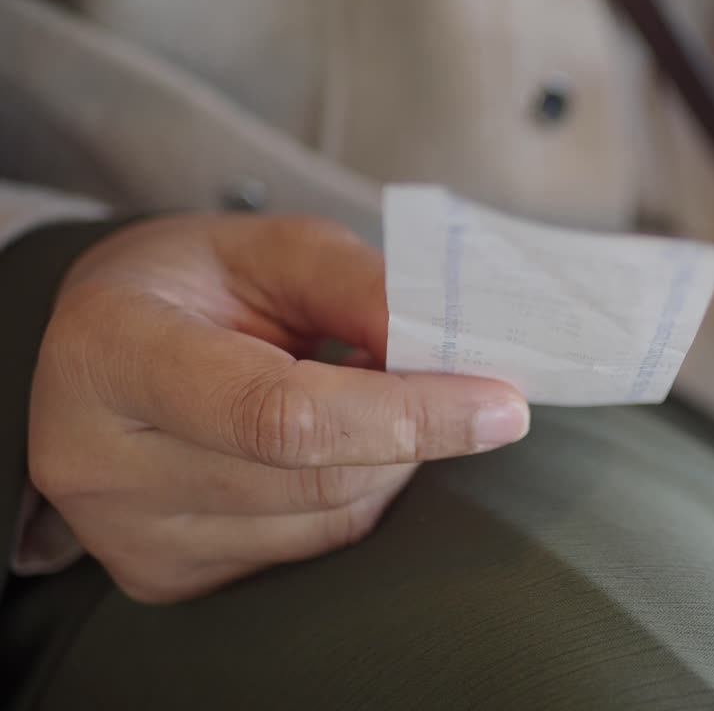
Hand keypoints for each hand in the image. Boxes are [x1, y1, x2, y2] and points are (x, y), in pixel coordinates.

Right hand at [29, 215, 528, 602]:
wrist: (99, 349)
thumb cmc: (187, 285)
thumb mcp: (267, 248)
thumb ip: (357, 284)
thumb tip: (448, 348)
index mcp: (111, 352)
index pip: (281, 413)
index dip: (407, 413)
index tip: (502, 403)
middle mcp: (99, 461)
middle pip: (316, 478)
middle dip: (415, 432)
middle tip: (457, 383)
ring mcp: (129, 536)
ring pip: (327, 523)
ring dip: (391, 462)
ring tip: (375, 399)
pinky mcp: (163, 577)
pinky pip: (311, 548)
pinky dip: (358, 493)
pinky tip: (338, 446)